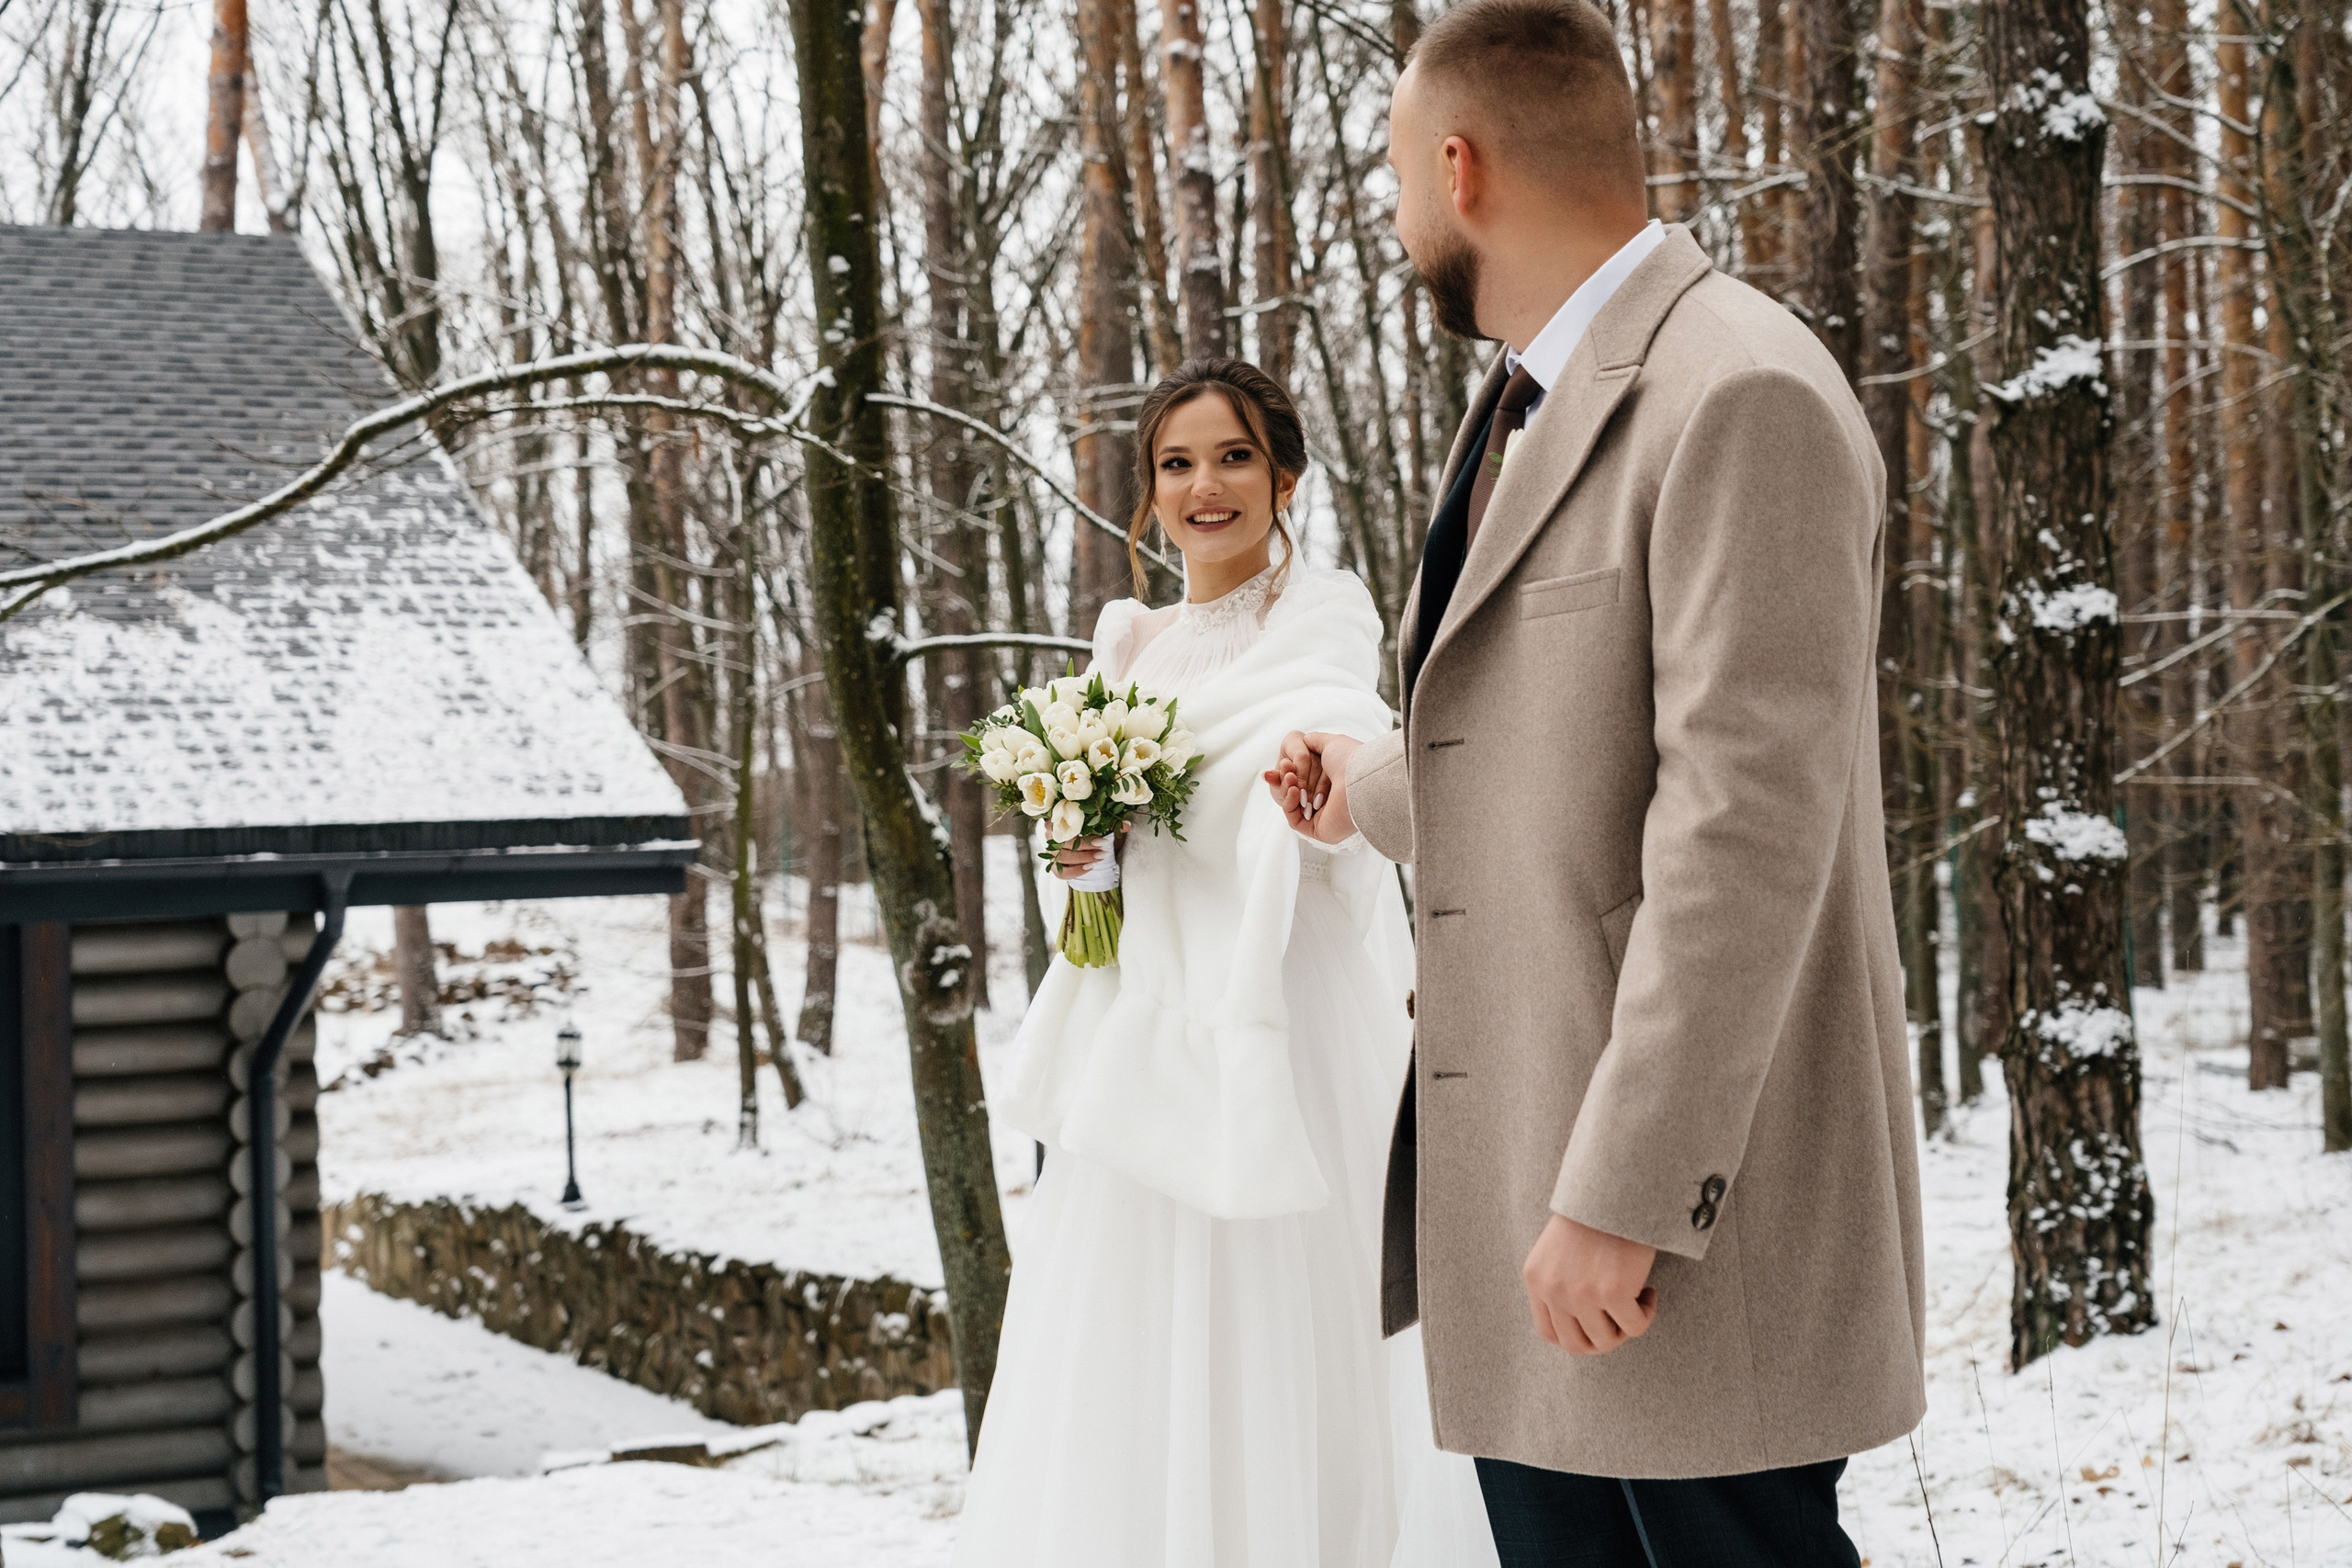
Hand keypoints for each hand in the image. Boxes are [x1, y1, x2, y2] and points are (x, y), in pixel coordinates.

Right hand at [1051, 823, 1126, 880]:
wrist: (1092, 847)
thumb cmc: (1094, 831)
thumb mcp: (1103, 826)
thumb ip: (1112, 824)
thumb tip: (1127, 825)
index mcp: (1059, 819)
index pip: (1062, 822)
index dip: (1079, 828)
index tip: (1099, 836)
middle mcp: (1051, 835)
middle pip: (1062, 841)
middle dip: (1084, 846)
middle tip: (1103, 848)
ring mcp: (1051, 852)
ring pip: (1061, 857)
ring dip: (1082, 858)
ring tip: (1099, 858)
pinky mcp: (1054, 866)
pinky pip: (1061, 872)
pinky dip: (1076, 871)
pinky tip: (1090, 867)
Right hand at [1262, 731, 1361, 844]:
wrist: (1360, 779)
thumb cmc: (1351, 760)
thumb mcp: (1330, 743)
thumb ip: (1315, 741)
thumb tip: (1305, 740)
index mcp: (1335, 784)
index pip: (1306, 780)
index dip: (1291, 772)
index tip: (1284, 763)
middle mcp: (1331, 801)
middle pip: (1298, 793)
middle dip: (1286, 780)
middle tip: (1284, 768)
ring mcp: (1325, 817)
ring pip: (1294, 806)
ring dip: (1286, 789)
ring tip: (1289, 777)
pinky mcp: (1319, 830)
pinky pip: (1294, 819)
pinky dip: (1289, 803)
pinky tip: (1295, 789)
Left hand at [1521, 1214, 1658, 1355]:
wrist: (1613, 1188)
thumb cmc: (1593, 1215)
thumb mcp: (1557, 1251)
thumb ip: (1558, 1284)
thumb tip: (1579, 1324)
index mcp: (1536, 1280)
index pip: (1549, 1334)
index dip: (1577, 1338)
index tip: (1597, 1324)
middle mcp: (1554, 1291)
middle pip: (1577, 1345)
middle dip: (1603, 1339)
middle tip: (1620, 1318)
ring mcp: (1581, 1295)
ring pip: (1606, 1341)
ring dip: (1624, 1328)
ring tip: (1635, 1301)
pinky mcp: (1613, 1292)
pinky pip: (1635, 1327)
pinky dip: (1646, 1314)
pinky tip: (1648, 1292)